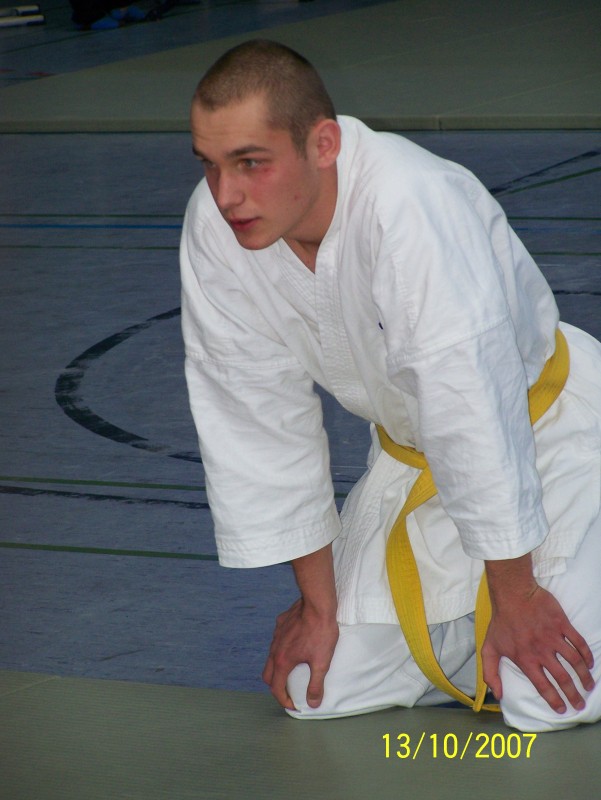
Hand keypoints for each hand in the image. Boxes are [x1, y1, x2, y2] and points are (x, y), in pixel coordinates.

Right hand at [262, 597, 338, 709]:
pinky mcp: (281, 623)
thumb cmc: (321, 632)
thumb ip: (316, 684)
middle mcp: (275, 649)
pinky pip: (277, 640)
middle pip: (268, 674)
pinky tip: (295, 646)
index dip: (284, 700)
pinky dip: (282, 649)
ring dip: (278, 668)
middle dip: (276, 687)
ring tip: (292, 671)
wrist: (317, 604)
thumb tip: (313, 703)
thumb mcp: (321, 662)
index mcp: (282, 661)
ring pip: (271, 656)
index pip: (276, 688)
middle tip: (289, 692)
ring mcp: (276, 635)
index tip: (293, 705)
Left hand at [482, 582, 594, 713]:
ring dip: (584, 676)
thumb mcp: (489, 648)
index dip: (554, 700)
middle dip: (573, 695)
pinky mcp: (562, 624)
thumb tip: (498, 694)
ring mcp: (553, 637)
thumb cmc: (501, 621)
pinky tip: (589, 663)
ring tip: (589, 686)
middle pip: (563, 678)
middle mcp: (541, 652)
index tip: (562, 709)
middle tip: (580, 704)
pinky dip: (586, 654)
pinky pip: (578, 642)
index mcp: (525, 660)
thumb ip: (490, 673)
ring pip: (574, 662)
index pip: (543, 686)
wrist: (512, 594)